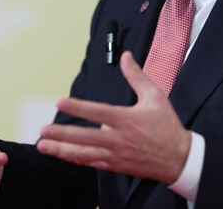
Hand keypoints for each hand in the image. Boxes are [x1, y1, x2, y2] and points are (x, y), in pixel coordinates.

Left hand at [37, 51, 191, 183]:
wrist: (179, 158)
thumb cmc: (167, 126)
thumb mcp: (155, 96)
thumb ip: (137, 76)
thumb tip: (126, 56)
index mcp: (127, 120)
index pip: (97, 112)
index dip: (77, 107)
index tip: (60, 102)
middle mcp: (118, 139)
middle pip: (85, 137)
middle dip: (62, 134)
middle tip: (43, 130)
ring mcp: (115, 155)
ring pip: (84, 153)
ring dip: (62, 149)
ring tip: (44, 146)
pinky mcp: (116, 165)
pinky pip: (91, 163)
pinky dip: (76, 159)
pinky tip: (64, 155)